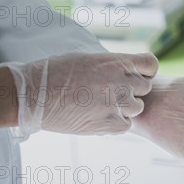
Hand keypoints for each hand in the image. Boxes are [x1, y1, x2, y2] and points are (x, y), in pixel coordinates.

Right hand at [2, 52, 158, 136]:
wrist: (34, 95)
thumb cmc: (54, 73)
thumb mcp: (85, 58)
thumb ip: (109, 65)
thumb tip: (122, 71)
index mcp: (114, 61)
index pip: (150, 64)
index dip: (144, 71)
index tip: (133, 76)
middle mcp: (119, 81)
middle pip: (144, 87)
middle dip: (132, 90)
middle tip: (111, 94)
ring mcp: (115, 103)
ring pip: (137, 108)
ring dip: (124, 108)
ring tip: (102, 106)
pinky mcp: (108, 123)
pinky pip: (125, 125)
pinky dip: (115, 123)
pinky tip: (98, 118)